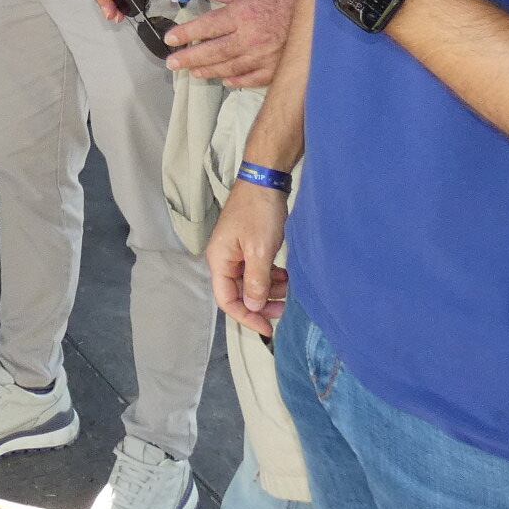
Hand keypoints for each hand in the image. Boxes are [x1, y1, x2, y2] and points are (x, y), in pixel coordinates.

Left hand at [164, 0, 302, 85]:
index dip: (186, 34)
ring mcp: (264, 57)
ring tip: (192, 72)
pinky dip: (236, 81)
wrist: (325, 13)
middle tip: (172, 63)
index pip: (207, 26)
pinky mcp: (276, 68)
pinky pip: (252, 79)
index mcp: (244, 15)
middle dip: (189, 58)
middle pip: (213, 51)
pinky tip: (225, 80)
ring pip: (229, 67)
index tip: (170, 39)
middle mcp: (250, 38)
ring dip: (208, 71)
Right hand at [206, 180, 289, 337]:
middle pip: (238, 292)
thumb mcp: (259, 251)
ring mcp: (237, 251)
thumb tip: (253, 307)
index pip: (226, 299)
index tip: (268, 328)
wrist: (266, 180)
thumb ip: (255, 282)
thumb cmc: (258, 213)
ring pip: (251, 282)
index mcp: (219, 260)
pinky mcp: (250, 244)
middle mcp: (224, 258)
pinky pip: (258, 269)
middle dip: (260, 304)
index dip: (246, 316)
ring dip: (269, 290)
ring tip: (289, 290)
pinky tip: (286, 276)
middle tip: (284, 310)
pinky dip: (271, 276)